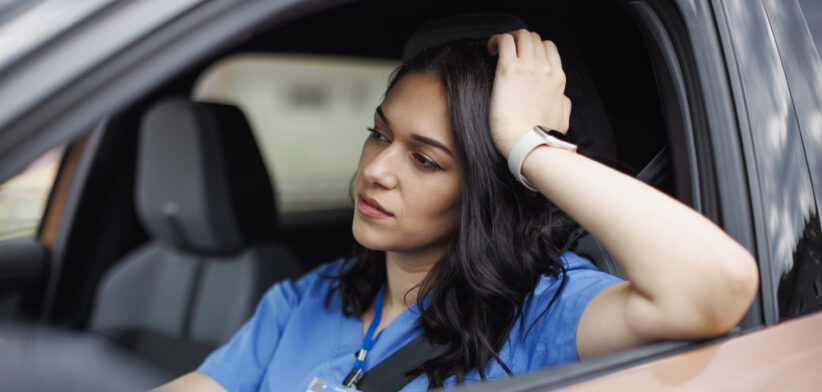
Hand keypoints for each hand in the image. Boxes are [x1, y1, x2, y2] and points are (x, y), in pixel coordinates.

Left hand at [487, 29, 571, 155]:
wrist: (527, 144)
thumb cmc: (540, 138)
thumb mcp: (563, 120)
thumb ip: (564, 104)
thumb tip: (562, 98)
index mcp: (557, 79)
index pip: (549, 48)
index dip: (535, 48)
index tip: (523, 56)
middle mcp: (545, 69)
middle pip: (534, 38)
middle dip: (520, 41)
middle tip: (508, 52)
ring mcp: (528, 67)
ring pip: (521, 35)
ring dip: (509, 38)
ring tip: (498, 49)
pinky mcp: (509, 70)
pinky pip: (504, 40)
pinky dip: (496, 40)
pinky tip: (491, 49)